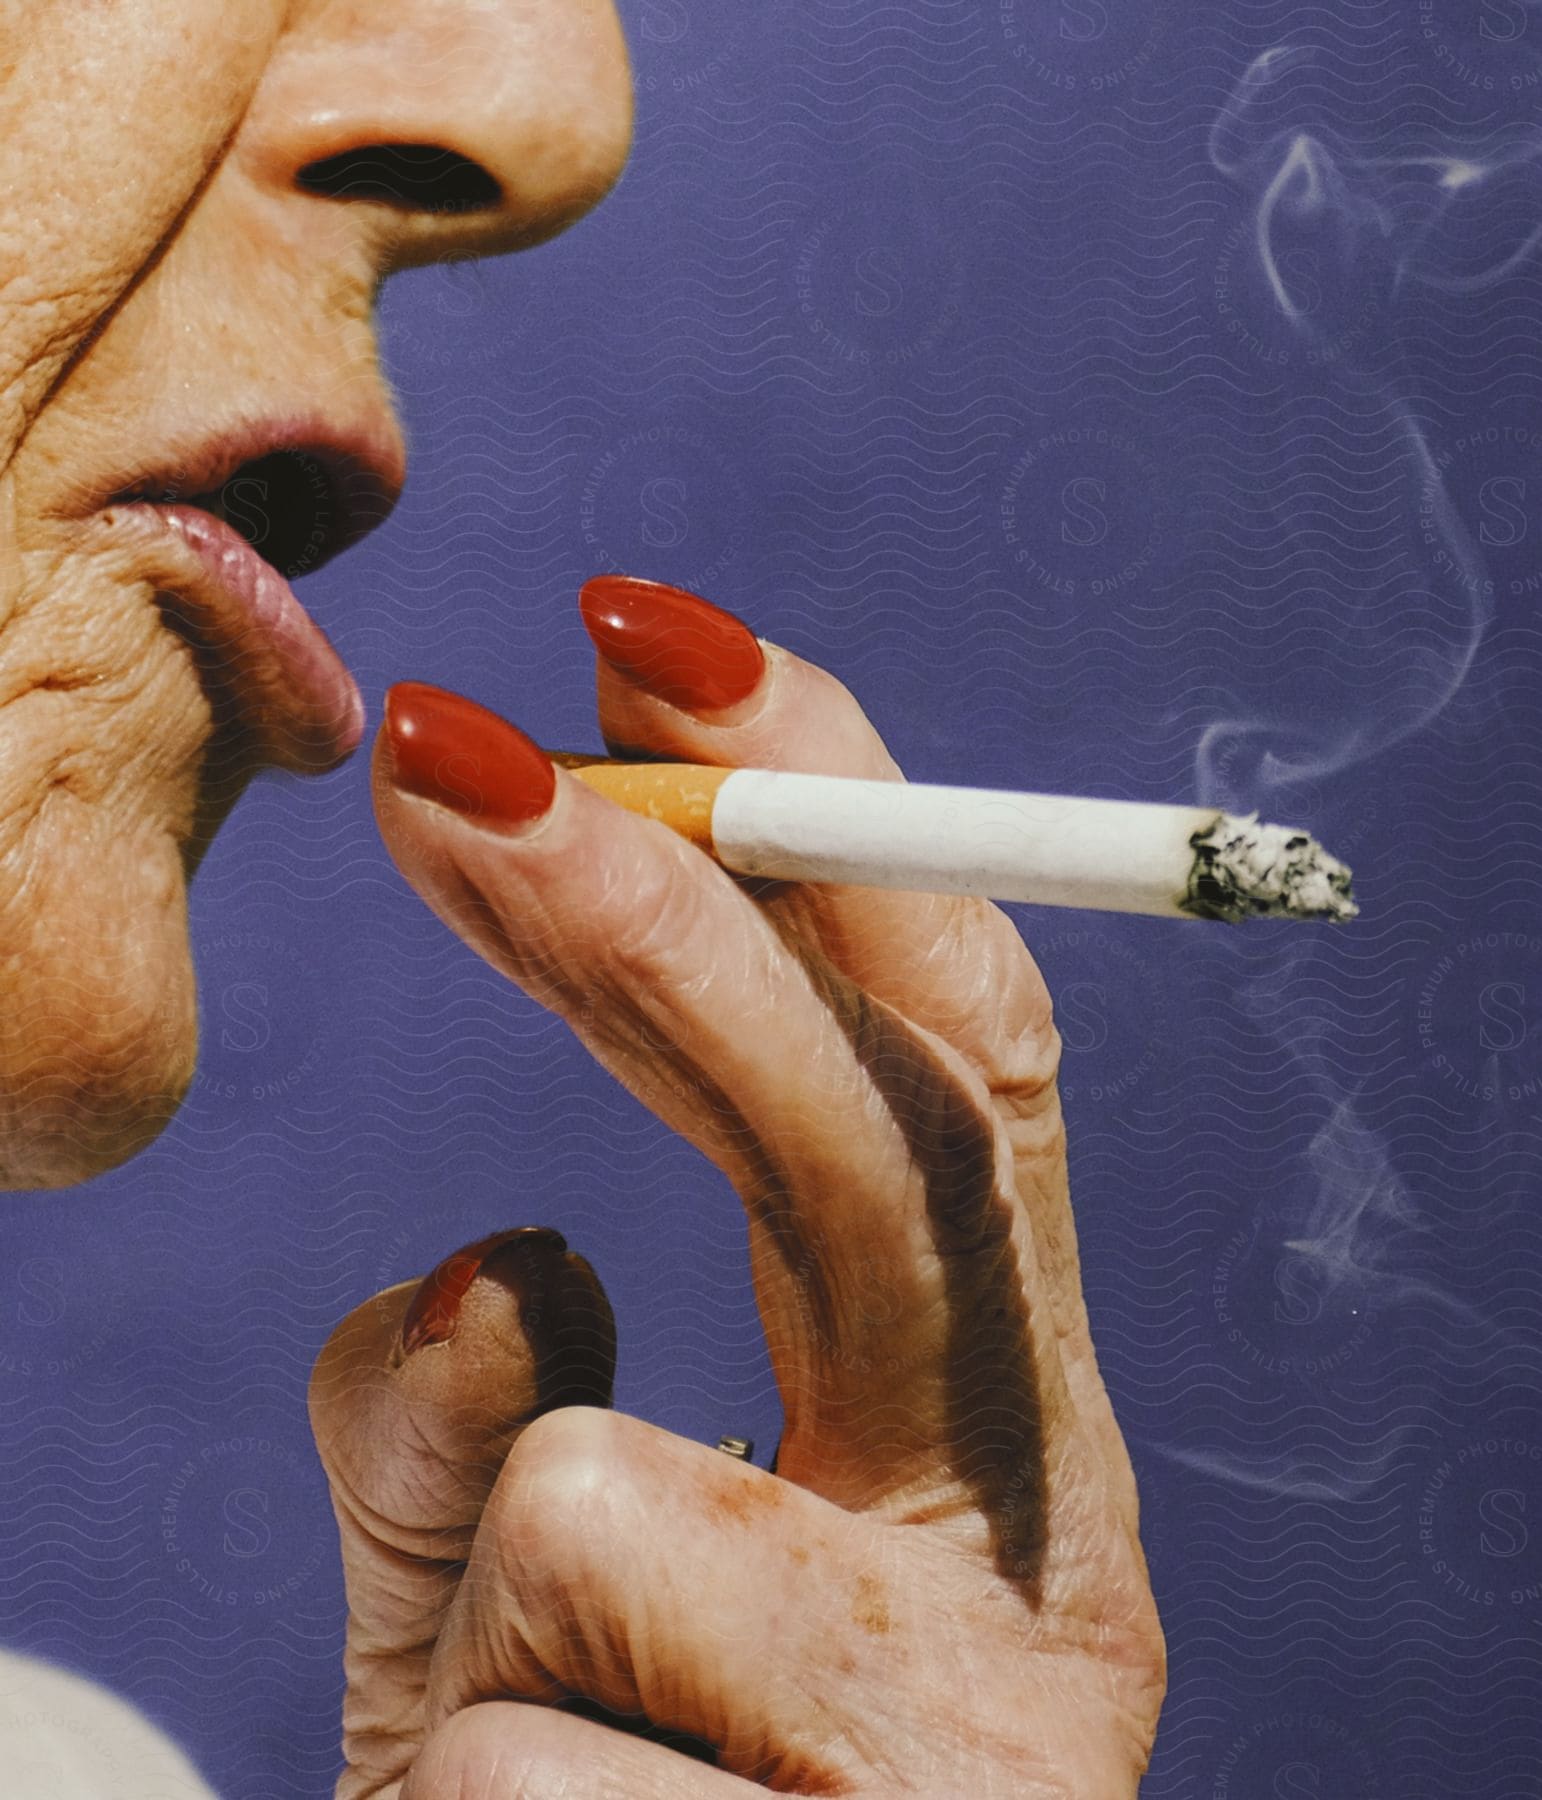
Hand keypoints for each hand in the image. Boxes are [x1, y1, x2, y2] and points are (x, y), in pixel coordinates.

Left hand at [310, 576, 1164, 1796]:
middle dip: (662, 921)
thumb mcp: (503, 1627)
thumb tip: (495, 1256)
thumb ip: (484, 1435)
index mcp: (998, 1457)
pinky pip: (505, 1760)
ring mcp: (970, 1760)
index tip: (651, 646)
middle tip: (450, 752)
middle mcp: (1043, 1579)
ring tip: (514, 1788)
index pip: (954, 1076)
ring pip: (598, 1502)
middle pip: (887, 1159)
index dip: (827, 832)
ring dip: (465, 1623)